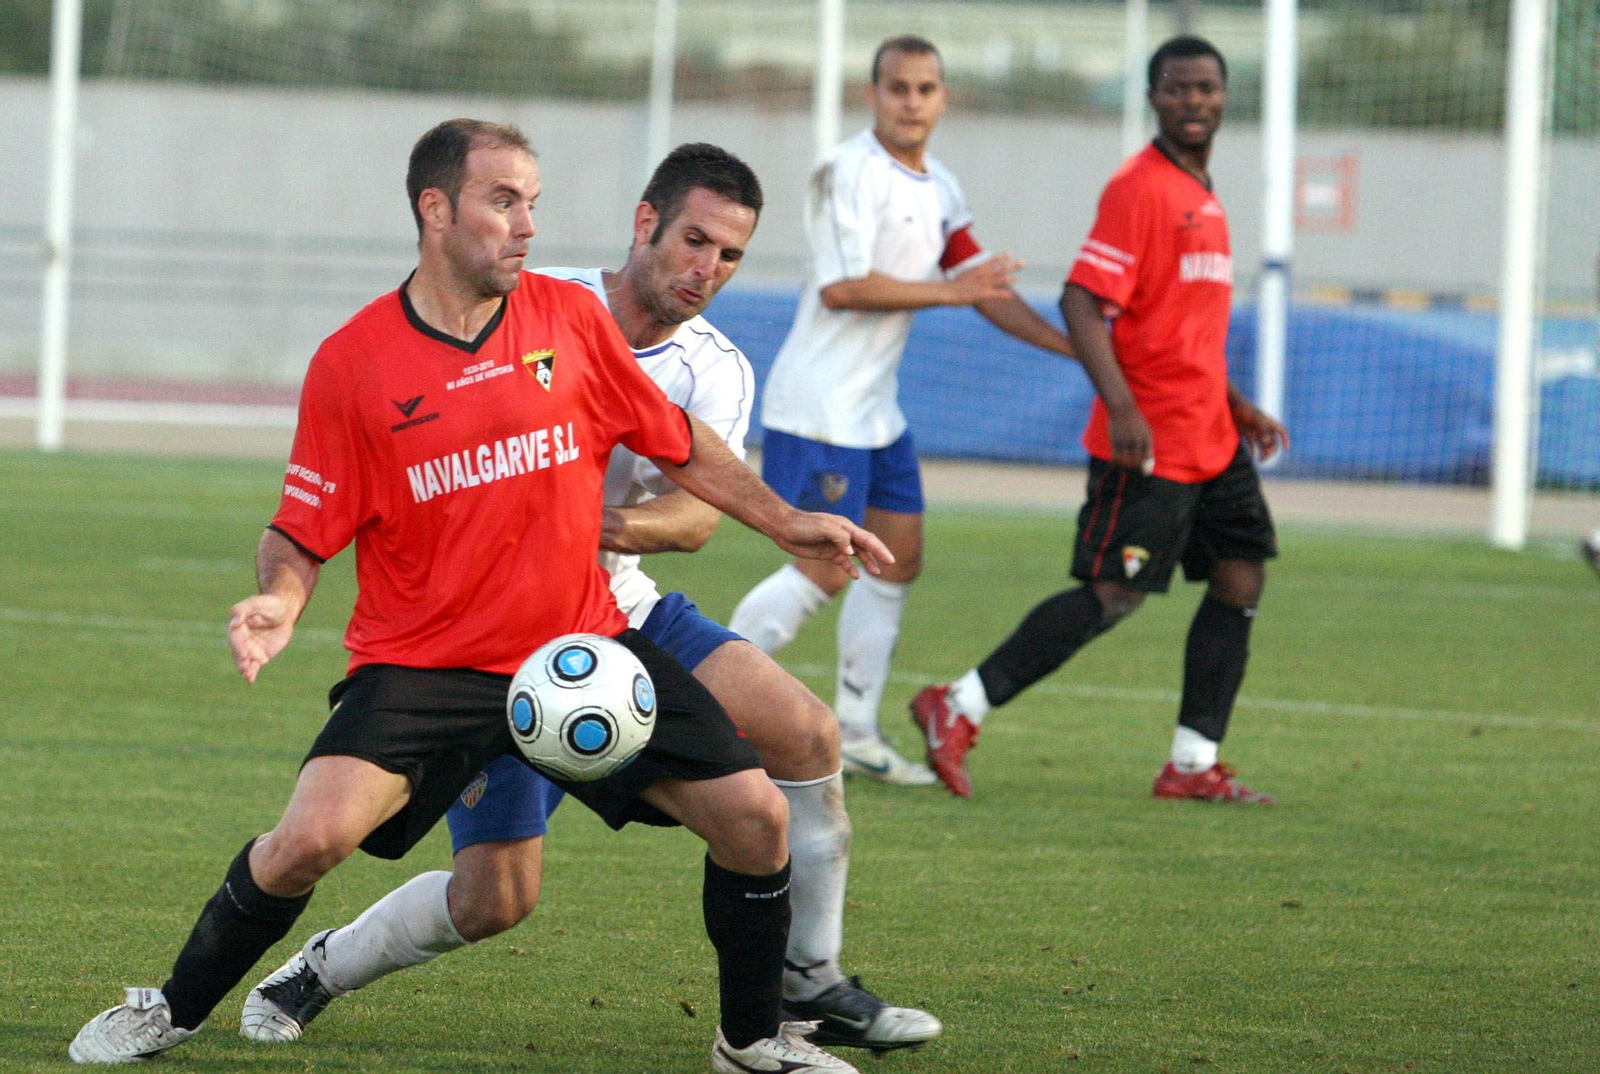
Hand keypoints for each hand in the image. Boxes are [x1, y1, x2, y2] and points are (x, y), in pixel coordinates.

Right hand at [228, 593, 296, 682]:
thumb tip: (234, 622)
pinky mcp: (259, 656)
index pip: (235, 637)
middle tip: (245, 665)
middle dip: (240, 659)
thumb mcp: (257, 603)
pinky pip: (253, 666)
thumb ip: (243, 610)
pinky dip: (251, 674)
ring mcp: (249, 648)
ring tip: (246, 674)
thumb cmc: (269, 604)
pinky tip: (250, 680)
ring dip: (244, 668)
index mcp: (237, 626)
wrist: (285, 612)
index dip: (238, 646)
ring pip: (243, 661)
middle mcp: (241, 639)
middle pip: (238, 651)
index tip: (244, 653)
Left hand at [769, 511, 893, 578]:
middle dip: (878, 554)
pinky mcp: (827, 553)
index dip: (879, 549)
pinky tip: (856, 576)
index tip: (889, 560)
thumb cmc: (803, 524)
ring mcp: (836, 544)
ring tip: (876, 573)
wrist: (783, 528)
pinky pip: (843, 562)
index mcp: (845, 527)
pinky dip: (851, 568)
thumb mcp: (823, 527)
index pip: (867, 538)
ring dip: (867, 562)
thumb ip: (839, 537)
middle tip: (889, 564)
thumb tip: (852, 552)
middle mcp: (844, 535)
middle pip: (865, 546)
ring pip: (857, 554)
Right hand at [947, 254, 1021, 305]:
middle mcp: (981, 275)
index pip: (991, 261)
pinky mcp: (981, 294)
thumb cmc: (950, 286)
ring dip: (1009, 278)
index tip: (1009, 254)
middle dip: (1012, 265)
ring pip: (999, 279)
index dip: (1000, 258)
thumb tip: (968, 274)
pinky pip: (995, 293)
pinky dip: (1003, 294)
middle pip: (999, 268)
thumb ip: (968, 274)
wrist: (946, 291)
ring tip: (1018, 277)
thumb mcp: (961, 276)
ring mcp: (982, 284)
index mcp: (977, 270)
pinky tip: (1011, 295)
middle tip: (1023, 262)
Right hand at [1106, 403, 1153, 471]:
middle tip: (1134, 471)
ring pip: (1126, 461)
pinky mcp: (1115, 441)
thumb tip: (1147, 461)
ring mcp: (1125, 441)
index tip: (1144, 473)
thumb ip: (1147, 445)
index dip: (1146, 467)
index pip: (1147, 457)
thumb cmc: (1136, 421)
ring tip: (1126, 469)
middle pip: (1137, 461)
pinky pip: (1117, 458)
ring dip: (1126, 467)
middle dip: (1136, 468)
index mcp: (1146, 438)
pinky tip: (1118, 464)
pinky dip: (1118, 463)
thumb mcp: (1146, 430)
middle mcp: (1136, 441)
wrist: (1122, 409)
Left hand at [1231, 399, 1289, 460]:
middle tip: (1265, 457)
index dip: (1285, 439)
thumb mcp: (1255, 418)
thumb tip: (1267, 442)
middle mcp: (1263, 427)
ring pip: (1263, 444)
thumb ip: (1262, 429)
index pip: (1281, 431)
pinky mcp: (1246, 433)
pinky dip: (1253, 450)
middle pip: (1272, 441)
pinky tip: (1253, 455)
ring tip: (1261, 460)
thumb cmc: (1244, 409)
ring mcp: (1254, 430)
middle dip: (1271, 450)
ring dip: (1264, 452)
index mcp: (1269, 422)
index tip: (1285, 449)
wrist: (1230, 404)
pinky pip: (1252, 444)